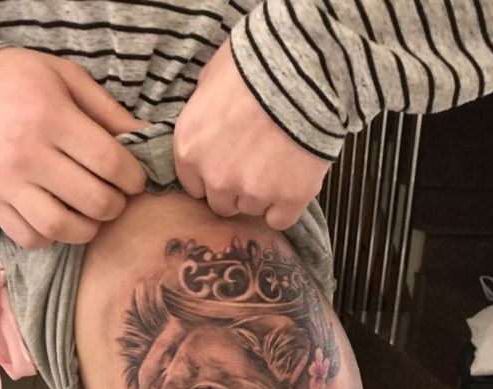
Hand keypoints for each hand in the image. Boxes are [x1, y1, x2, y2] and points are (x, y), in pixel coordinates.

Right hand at [0, 47, 148, 247]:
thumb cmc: (24, 82)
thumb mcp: (68, 79)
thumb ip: (110, 112)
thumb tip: (149, 140)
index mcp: (50, 116)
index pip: (109, 163)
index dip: (133, 178)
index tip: (134, 179)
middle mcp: (26, 153)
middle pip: (92, 200)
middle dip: (116, 204)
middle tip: (115, 195)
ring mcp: (6, 182)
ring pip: (61, 227)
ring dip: (88, 227)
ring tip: (91, 212)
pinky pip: (30, 237)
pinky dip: (52, 236)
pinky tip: (60, 217)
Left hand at [174, 40, 329, 229]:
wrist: (303, 69)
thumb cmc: (253, 65)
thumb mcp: (210, 79)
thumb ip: (202, 111)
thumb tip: (208, 120)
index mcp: (189, 149)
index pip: (194, 185)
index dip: (212, 174)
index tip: (227, 163)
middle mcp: (216, 178)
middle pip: (221, 203)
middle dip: (235, 188)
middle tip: (255, 164)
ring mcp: (252, 192)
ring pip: (251, 210)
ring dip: (261, 195)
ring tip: (278, 165)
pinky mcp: (288, 198)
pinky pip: (280, 219)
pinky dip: (284, 207)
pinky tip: (291, 185)